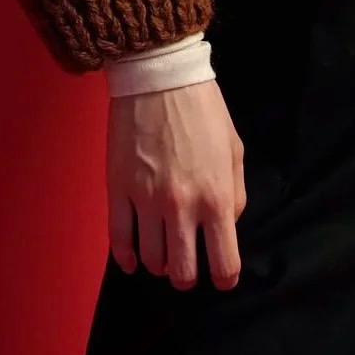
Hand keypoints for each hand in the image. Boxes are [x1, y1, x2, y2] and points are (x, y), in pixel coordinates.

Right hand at [106, 78, 246, 291]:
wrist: (160, 77)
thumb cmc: (203, 110)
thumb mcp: (234, 149)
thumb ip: (235, 194)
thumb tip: (227, 226)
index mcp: (216, 198)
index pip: (224, 263)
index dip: (224, 277)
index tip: (221, 276)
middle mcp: (182, 207)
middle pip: (182, 273)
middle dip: (187, 276)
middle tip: (188, 265)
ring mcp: (147, 201)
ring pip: (151, 261)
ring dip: (159, 263)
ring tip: (163, 252)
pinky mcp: (118, 191)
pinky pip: (119, 242)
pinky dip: (126, 258)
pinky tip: (133, 259)